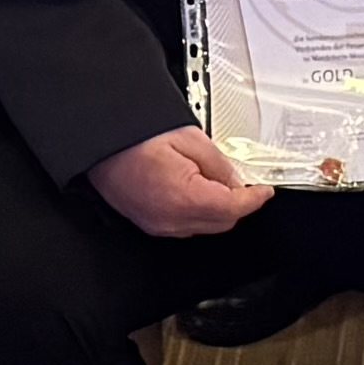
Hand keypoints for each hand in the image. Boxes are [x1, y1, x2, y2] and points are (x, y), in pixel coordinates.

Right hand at [87, 126, 266, 239]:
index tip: (264, 191)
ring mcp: (158, 225)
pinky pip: (185, 226)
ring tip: (218, 182)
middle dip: (238, 205)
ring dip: (219, 210)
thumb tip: (238, 180)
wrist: (98, 142)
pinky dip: (199, 212)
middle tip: (245, 182)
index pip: (232, 208)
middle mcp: (170, 220)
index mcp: (183, 198)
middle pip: (221, 223)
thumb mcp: (189, 138)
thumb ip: (219, 164)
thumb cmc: (133, 136)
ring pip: (204, 227)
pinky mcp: (149, 223)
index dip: (254, 200)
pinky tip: (198, 191)